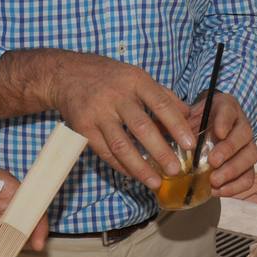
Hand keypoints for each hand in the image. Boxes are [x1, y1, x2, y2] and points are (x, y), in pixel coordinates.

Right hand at [45, 53, 193, 188]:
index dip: (177, 125)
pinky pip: (104, 152)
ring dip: (140, 166)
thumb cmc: (109, 76)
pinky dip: (120, 166)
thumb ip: (163, 95)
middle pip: (141, 127)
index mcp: (134, 80)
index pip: (160, 104)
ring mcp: (97, 113)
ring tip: (156, 182)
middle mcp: (116, 96)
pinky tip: (134, 175)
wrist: (66, 74)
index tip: (190, 144)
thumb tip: (189, 115)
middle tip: (176, 169)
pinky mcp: (83, 128)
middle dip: (160, 151)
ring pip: (121, 144)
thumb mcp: (136, 76)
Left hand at [186, 92, 256, 196]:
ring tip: (214, 181)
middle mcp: (242, 125)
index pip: (229, 110)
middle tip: (213, 161)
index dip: (225, 121)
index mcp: (226, 107)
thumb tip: (161, 127)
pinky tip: (217, 190)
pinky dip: (235, 186)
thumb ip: (179, 121)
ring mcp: (247, 145)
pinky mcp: (247, 165)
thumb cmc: (197, 121)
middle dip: (228, 149)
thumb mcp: (188, 115)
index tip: (218, 132)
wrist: (207, 131)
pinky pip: (248, 177)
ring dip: (232, 171)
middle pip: (244, 134)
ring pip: (250, 157)